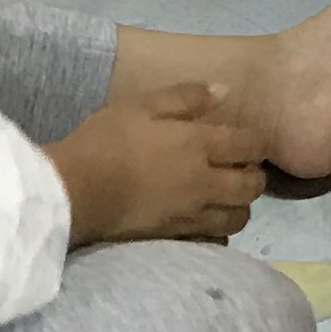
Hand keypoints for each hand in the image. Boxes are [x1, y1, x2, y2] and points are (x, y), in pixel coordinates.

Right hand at [49, 79, 267, 244]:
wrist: (75, 191)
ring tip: (225, 195)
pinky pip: (214, 240)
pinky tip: (206, 221)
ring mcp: (192, 215)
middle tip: (240, 168)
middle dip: (254, 176)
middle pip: (252, 186)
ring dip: (240, 205)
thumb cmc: (106, 141)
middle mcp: (205, 183)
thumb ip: (186, 97)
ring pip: (238, 217)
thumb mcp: (142, 105)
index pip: (250, 145)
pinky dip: (219, 232)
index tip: (246, 140)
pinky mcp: (176, 238)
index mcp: (199, 145)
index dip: (255, 142)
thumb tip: (225, 91)